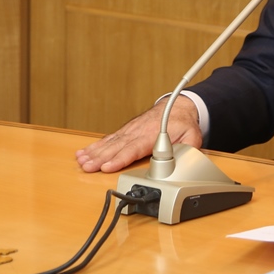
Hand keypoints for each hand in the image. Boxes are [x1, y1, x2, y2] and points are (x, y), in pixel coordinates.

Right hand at [76, 96, 203, 172]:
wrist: (176, 105)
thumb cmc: (182, 122)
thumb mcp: (192, 135)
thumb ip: (189, 148)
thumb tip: (183, 159)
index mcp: (152, 135)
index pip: (134, 148)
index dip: (120, 159)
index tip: (108, 167)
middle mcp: (137, 132)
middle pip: (116, 147)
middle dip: (100, 158)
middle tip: (87, 167)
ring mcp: (129, 131)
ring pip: (109, 143)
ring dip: (94, 153)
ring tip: (81, 161)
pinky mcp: (124, 131)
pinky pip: (108, 139)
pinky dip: (95, 146)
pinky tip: (84, 152)